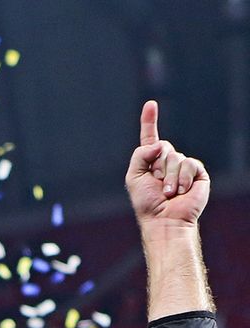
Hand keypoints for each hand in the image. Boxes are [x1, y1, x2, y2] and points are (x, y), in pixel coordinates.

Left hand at [125, 101, 208, 232]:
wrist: (164, 219)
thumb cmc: (147, 202)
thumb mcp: (134, 176)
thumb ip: (140, 154)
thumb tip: (160, 144)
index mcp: (150, 161)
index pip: (150, 137)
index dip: (150, 120)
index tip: (151, 103)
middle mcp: (167, 161)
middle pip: (164, 147)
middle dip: (158, 166)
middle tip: (158, 185)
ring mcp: (183, 167)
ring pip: (176, 157)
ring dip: (169, 176)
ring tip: (169, 192)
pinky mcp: (198, 173)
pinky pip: (190, 163)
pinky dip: (182, 178)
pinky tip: (181, 191)